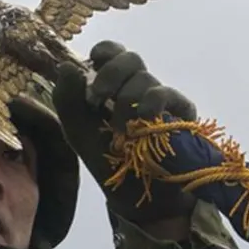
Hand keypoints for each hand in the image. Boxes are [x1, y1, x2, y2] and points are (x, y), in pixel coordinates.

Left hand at [51, 41, 197, 226]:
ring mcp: (160, 101)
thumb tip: (68, 66)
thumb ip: (67, 99)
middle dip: (110, 74)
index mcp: (112, 87)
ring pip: (144, 77)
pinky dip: (151, 102)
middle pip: (130, 58)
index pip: (112, 53)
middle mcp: (136, 89)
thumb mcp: (78, 133)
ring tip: (119, 131)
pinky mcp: (180, 114)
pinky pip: (167, 94)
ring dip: (124, 102)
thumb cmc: (109, 164)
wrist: (137, 196)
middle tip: (98, 98)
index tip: (92, 65)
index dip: (104, 52)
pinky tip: (143, 119)